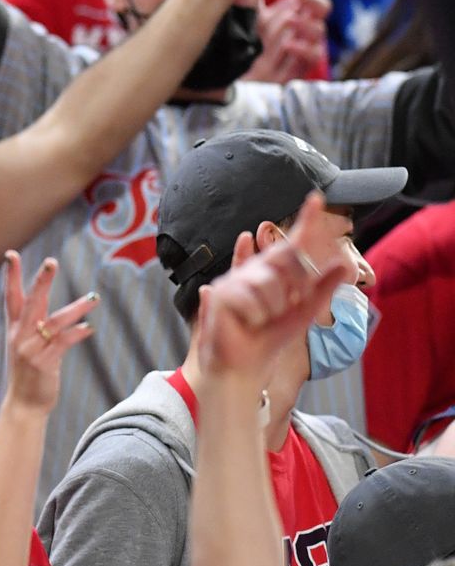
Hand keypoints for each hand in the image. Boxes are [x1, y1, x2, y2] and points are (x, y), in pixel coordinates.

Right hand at [2, 252, 97, 412]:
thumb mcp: (26, 344)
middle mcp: (20, 335)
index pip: (11, 296)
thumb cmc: (28, 372)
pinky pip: (64, 342)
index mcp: (14, 328)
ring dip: (76, 308)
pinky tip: (89, 328)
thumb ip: (35, 323)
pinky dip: (77, 333)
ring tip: (94, 298)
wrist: (24, 404)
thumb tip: (48, 304)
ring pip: (55, 321)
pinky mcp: (45, 363)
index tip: (11, 254)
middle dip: (42, 281)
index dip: (11, 275)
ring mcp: (31, 349)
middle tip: (52, 261)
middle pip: (32, 302)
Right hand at [197, 193, 346, 381]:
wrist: (242, 367)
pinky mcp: (221, 294)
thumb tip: (345, 265)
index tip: (318, 199)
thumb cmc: (268, 339)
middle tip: (278, 312)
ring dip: (271, 308)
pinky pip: (252, 297)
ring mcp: (235, 280)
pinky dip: (254, 315)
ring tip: (259, 320)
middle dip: (290, 290)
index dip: (306, 221)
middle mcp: (254, 271)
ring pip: (269, 282)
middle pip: (284, 261)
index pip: (292, 243)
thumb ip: (322, 289)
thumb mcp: (303, 313)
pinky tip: (245, 322)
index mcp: (274, 273)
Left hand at [246, 0, 331, 82]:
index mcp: (291, 9)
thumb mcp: (246, 17)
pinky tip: (289, 45)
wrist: (237, 77)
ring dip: (305, 24)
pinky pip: (313, 55)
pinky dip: (303, 48)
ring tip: (290, 21)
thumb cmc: (246, 44)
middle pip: (323, 6)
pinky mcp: (301, 66)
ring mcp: (304, 45)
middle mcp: (302, 25)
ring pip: (319, 30)